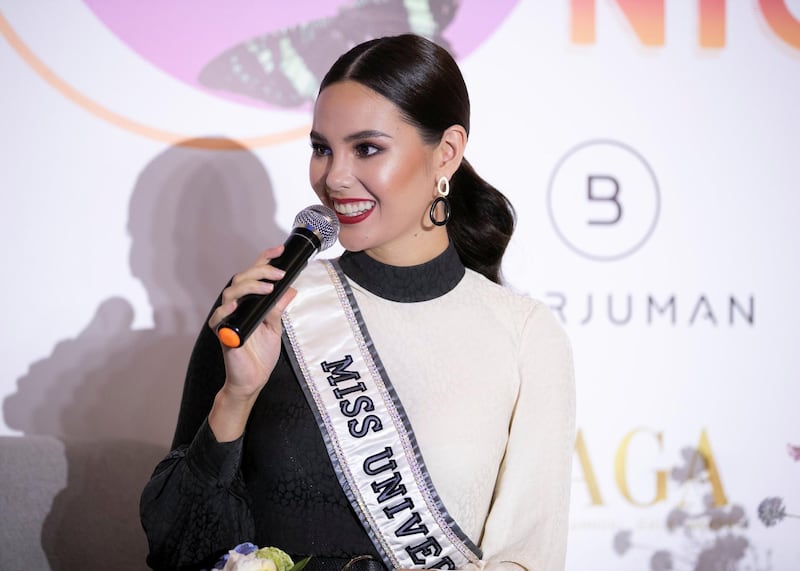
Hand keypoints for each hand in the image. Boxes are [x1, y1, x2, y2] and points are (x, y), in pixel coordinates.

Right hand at [207, 246, 296, 440]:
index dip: (265, 260)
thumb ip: (278, 309)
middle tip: (279, 274)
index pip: (254, 275)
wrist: (253, 380)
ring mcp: (228, 319)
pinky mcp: (223, 335)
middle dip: (260, 271)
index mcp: (250, 303)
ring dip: (249, 287)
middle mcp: (237, 307)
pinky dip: (226, 311)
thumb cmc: (260, 355)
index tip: (280, 251)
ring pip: (230, 293)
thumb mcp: (275, 328)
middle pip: (242, 279)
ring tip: (268, 288)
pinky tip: (236, 307)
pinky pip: (218, 319)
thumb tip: (291, 290)